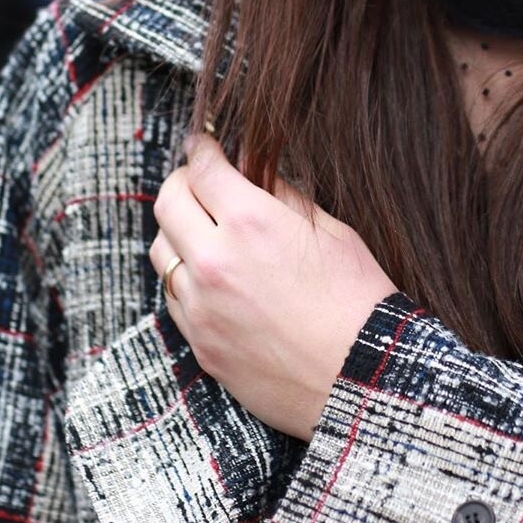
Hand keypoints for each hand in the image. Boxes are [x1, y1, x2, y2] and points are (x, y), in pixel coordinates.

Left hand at [149, 135, 398, 441]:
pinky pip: (173, 297)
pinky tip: (212, 276)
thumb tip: (253, 170)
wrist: (361, 379)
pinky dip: (185, 277)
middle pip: (168, 202)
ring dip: (178, 231)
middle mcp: (215, 262)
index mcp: (251, 223)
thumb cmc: (357, 299)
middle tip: (200, 180)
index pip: (203, 168)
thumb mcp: (331, 230)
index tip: (204, 143)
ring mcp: (202, 308)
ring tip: (205, 230)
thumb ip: (283, 195)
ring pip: (161, 251)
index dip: (202, 148)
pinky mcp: (200, 345)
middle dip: (183, 182)